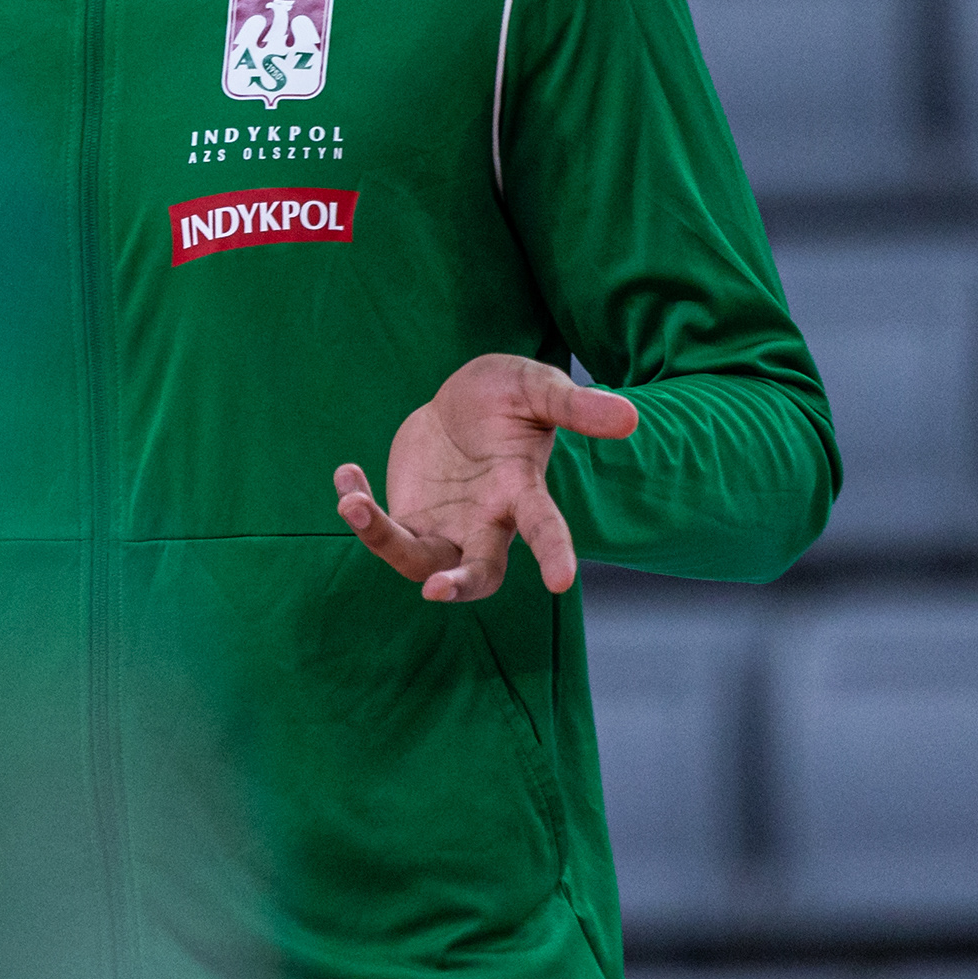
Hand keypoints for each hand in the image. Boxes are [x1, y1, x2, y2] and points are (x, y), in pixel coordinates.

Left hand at [334, 354, 638, 604]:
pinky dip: (357, 504)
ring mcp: (444, 526)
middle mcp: (485, 523)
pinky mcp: (407, 517)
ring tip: (353, 504)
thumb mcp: (539, 388)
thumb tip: (630, 417)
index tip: (563, 582)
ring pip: (418, 561)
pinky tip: (347, 473)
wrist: (462, 402)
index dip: (555, 554)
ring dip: (382, 541)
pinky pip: (378, 529)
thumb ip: (577, 406)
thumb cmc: (509, 397)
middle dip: (459, 585)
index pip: (545, 529)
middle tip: (435, 590)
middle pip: (478, 572)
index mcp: (521, 492)